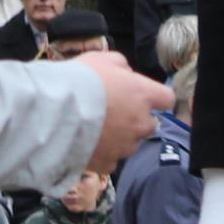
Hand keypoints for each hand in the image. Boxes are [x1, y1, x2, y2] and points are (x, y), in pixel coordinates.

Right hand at [70, 49, 174, 171]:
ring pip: (130, 143)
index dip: (156, 98)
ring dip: (120, 137)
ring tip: (96, 129)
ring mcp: (125, 146)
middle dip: (136, 119)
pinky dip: (103, 153)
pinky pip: (112, 159)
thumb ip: (122, 67)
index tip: (144, 97)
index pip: (167, 99)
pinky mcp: (108, 163)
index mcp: (143, 95)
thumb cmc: (81, 80)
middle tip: (114, 112)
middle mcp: (140, 123)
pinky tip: (88, 144)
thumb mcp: (103, 59)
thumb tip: (127, 74)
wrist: (55, 112)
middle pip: (150, 124)